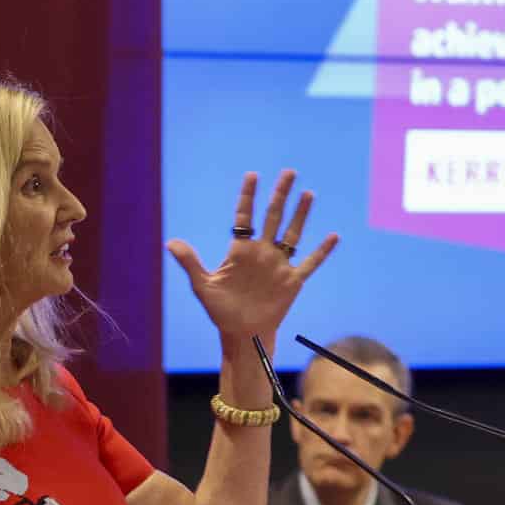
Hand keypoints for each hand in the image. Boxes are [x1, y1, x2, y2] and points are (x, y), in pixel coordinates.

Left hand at [167, 170, 339, 343]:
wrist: (242, 333)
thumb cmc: (221, 310)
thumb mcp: (203, 285)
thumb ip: (190, 262)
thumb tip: (171, 242)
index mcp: (241, 250)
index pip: (245, 216)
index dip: (248, 196)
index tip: (253, 175)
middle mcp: (262, 252)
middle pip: (273, 216)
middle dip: (281, 194)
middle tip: (289, 172)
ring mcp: (279, 265)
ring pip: (293, 233)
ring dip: (300, 214)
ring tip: (308, 193)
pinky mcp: (292, 281)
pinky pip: (310, 263)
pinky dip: (322, 251)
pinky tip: (333, 236)